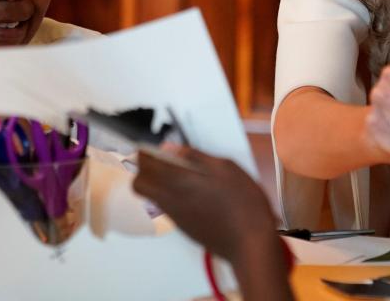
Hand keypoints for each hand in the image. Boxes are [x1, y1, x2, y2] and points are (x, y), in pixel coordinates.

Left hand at [133, 147, 277, 264]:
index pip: (145, 165)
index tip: (154, 146)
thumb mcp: (226, 168)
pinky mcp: (184, 228)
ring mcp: (175, 217)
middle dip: (145, 170)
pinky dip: (171, 195)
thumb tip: (172, 148)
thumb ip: (196, 157)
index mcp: (179, 182)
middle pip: (139, 185)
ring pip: (152, 196)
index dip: (145, 152)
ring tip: (183, 174)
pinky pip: (167, 207)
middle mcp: (170, 200)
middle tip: (164, 160)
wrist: (249, 242)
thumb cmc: (243, 202)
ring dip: (158, 182)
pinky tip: (195, 192)